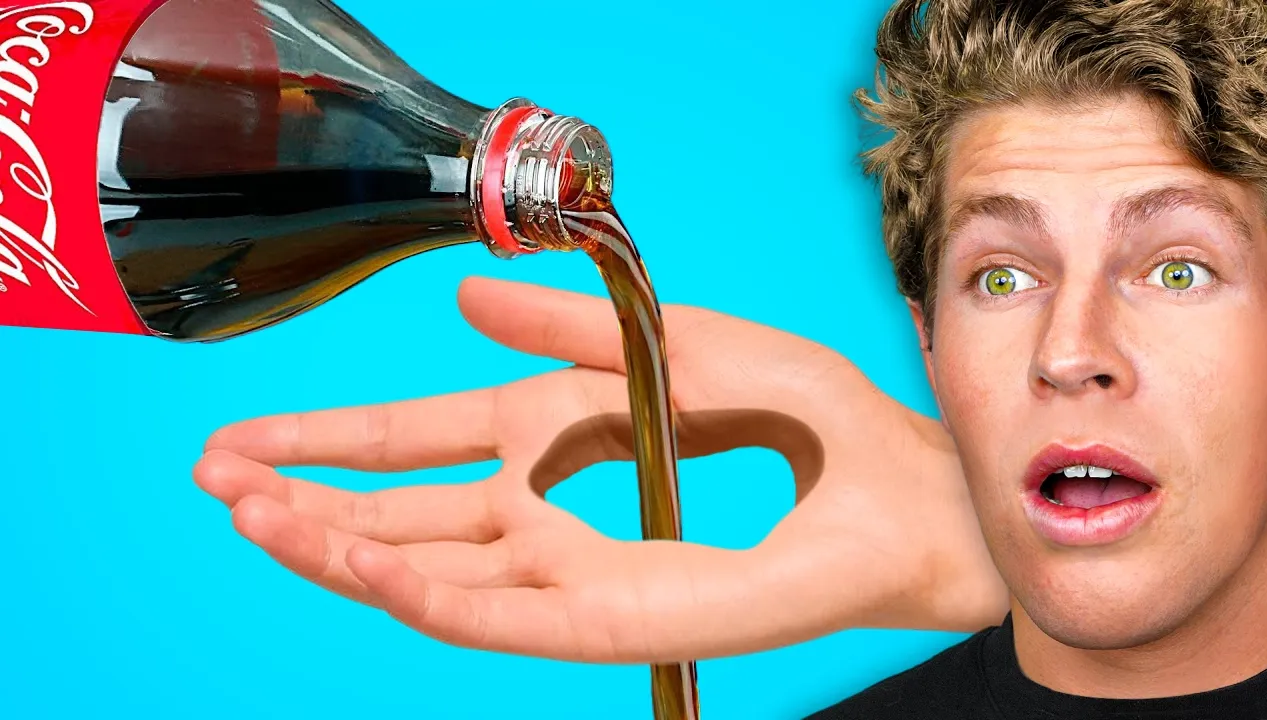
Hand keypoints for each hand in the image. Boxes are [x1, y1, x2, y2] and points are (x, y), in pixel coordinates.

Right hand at [194, 276, 1006, 663]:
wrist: (918, 499)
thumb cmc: (827, 419)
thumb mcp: (691, 345)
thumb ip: (579, 325)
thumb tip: (465, 296)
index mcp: (566, 435)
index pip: (427, 439)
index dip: (331, 438)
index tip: (244, 435)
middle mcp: (560, 511)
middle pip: (409, 510)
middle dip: (306, 498)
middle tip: (212, 480)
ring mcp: (587, 569)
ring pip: (442, 568)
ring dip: (343, 545)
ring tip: (255, 517)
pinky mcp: (631, 612)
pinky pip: (515, 609)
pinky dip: (436, 590)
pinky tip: (364, 565)